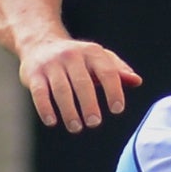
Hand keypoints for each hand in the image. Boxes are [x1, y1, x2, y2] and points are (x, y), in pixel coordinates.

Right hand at [16, 35, 141, 131]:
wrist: (40, 44)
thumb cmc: (77, 58)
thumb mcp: (98, 59)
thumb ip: (118, 71)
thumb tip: (137, 81)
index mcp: (92, 52)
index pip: (106, 71)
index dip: (114, 90)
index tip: (117, 109)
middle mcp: (71, 55)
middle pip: (83, 82)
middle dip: (89, 104)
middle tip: (95, 123)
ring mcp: (51, 64)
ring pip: (61, 90)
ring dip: (69, 111)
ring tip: (76, 127)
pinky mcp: (33, 74)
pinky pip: (39, 93)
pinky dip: (45, 108)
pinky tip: (52, 121)